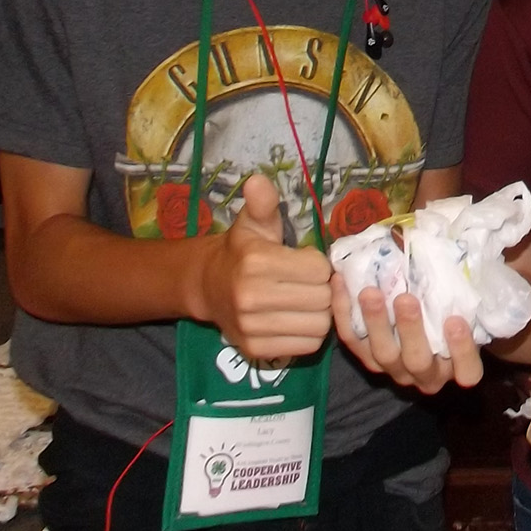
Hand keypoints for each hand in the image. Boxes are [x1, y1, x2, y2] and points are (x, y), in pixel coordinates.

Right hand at [195, 174, 332, 362]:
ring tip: (306, 302)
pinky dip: (309, 334)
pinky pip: (305, 347)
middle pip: (321, 299)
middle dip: (322, 289)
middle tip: (309, 283)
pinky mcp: (255, 350)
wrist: (208, 285)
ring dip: (320, 314)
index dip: (318, 265)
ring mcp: (251, 327)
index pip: (318, 270)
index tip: (307, 262)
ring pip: (317, 326)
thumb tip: (259, 180)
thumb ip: (263, 202)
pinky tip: (298, 319)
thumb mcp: (252, 222)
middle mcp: (251, 297)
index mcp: (256, 262)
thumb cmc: (242, 250)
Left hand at [332, 277, 483, 392]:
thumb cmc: (454, 307)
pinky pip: (353, 341)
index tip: (456, 320)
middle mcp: (426, 374)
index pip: (467, 372)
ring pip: (381, 355)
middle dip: (411, 331)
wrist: (425, 318)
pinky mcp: (366, 357)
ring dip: (375, 323)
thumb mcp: (469, 302)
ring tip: (370, 292)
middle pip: (418, 362)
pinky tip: (342, 282)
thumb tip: (476, 243)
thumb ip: (472, 287)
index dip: (461, 350)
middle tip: (406, 298)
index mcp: (458, 366)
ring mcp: (394, 369)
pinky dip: (345, 312)